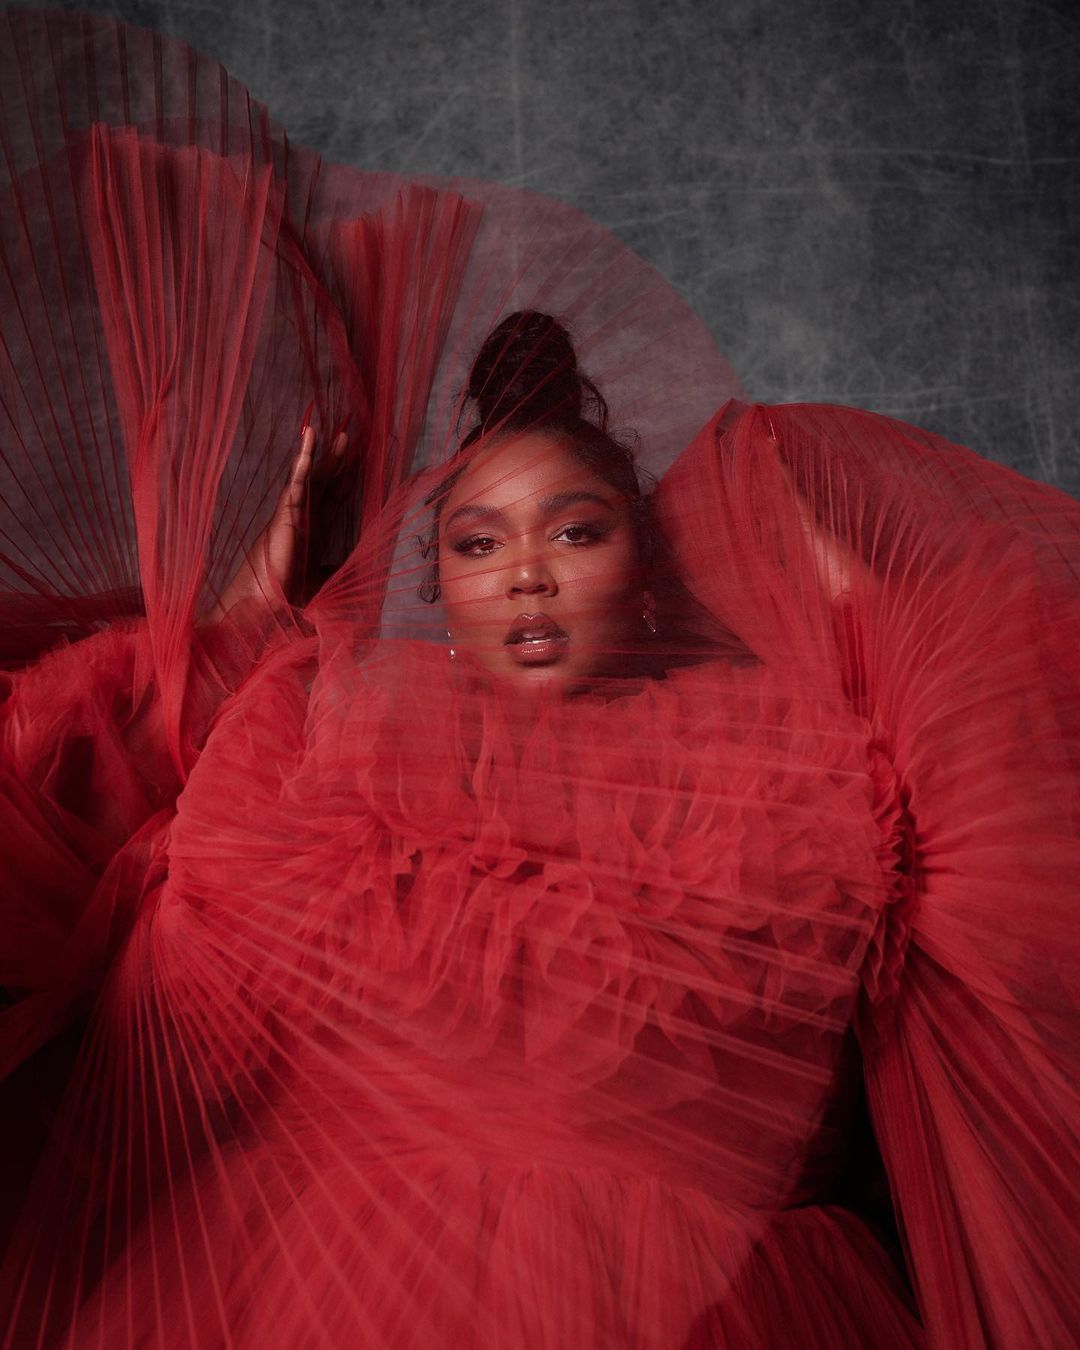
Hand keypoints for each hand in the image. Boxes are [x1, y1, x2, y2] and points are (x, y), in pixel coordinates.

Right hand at [209, 424, 346, 620]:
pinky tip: (308, 448)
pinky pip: (295, 487)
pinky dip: (301, 466)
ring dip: (315, 454)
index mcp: (311, 531)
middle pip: (321, 483)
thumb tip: (358, 575)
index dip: (342, 479)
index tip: (354, 459)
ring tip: (320, 429)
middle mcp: (301, 520)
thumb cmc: (286, 598)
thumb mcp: (323, 583)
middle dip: (334, 460)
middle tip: (346, 435)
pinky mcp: (283, 518)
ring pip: (306, 479)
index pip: (330, 498)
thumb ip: (338, 573)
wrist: (263, 608)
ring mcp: (290, 517)